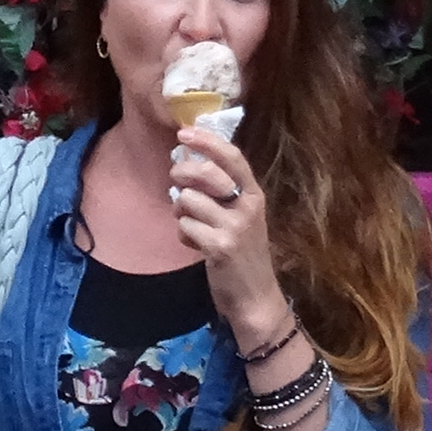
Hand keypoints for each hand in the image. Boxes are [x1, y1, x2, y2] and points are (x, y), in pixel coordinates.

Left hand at [167, 122, 289, 343]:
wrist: (255, 296)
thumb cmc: (244, 253)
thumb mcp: (241, 218)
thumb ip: (222, 193)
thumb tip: (188, 164)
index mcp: (254, 194)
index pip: (233, 157)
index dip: (207, 141)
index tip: (184, 134)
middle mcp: (248, 206)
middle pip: (206, 173)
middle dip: (182, 173)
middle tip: (176, 181)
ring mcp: (235, 227)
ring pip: (188, 200)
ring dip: (180, 211)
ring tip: (189, 224)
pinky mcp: (220, 247)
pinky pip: (185, 226)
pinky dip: (183, 235)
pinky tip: (193, 244)